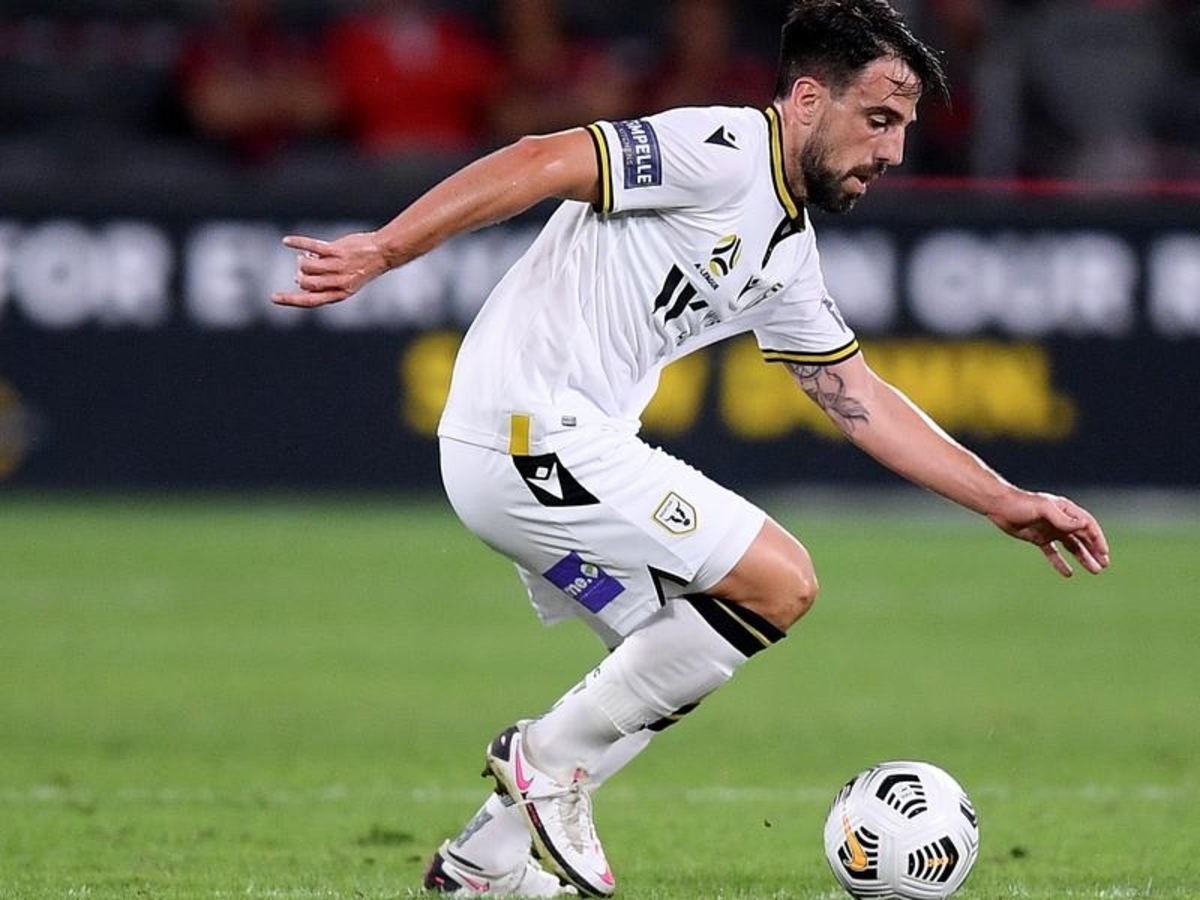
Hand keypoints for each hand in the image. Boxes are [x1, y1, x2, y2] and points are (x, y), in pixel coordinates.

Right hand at [270, 232, 387, 307]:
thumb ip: (325, 282)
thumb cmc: (363, 266)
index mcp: (340, 294)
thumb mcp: (346, 281)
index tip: (273, 298)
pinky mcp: (337, 251)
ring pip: (307, 266)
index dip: (290, 300)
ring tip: (307, 256)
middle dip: (300, 276)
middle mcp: (338, 282)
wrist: (383, 252)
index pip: (310, 301)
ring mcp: (338, 266)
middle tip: (304, 267)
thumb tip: (299, 275)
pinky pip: (311, 247)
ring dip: (302, 260)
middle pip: (306, 283)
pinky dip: (297, 244)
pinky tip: (287, 241)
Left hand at [986, 489, 1109, 576]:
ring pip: (1072, 546)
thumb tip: (1083, 526)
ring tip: (1094, 571)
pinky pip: (1053, 552)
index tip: (1104, 553)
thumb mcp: (1043, 509)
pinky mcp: (1039, 538)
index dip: (1097, 538)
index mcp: (1065, 510)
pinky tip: (1068, 573)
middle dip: (1094, 551)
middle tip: (1104, 565)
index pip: (1088, 525)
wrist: (999, 507)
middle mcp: (1060, 520)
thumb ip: (1062, 518)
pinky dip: (1060, 562)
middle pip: (1083, 537)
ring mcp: (1050, 530)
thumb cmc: (1021, 504)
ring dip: (1083, 558)